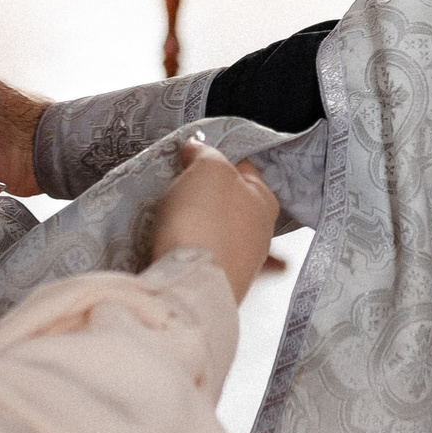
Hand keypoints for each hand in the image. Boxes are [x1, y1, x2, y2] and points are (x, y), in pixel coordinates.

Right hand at [151, 137, 276, 302]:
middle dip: (200, 190)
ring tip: (165, 215)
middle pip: (225, 198)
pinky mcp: (216, 283)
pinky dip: (184, 245)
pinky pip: (198, 252)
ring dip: (190, 220)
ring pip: (210, 228)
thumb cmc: (206, 221)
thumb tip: (199, 147)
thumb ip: (206, 152)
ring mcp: (239, 263)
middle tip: (174, 184)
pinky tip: (168, 242)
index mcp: (266, 201)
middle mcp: (260, 234)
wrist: (190, 285)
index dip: (213, 154)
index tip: (189, 154)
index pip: (241, 165)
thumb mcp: (208, 168)